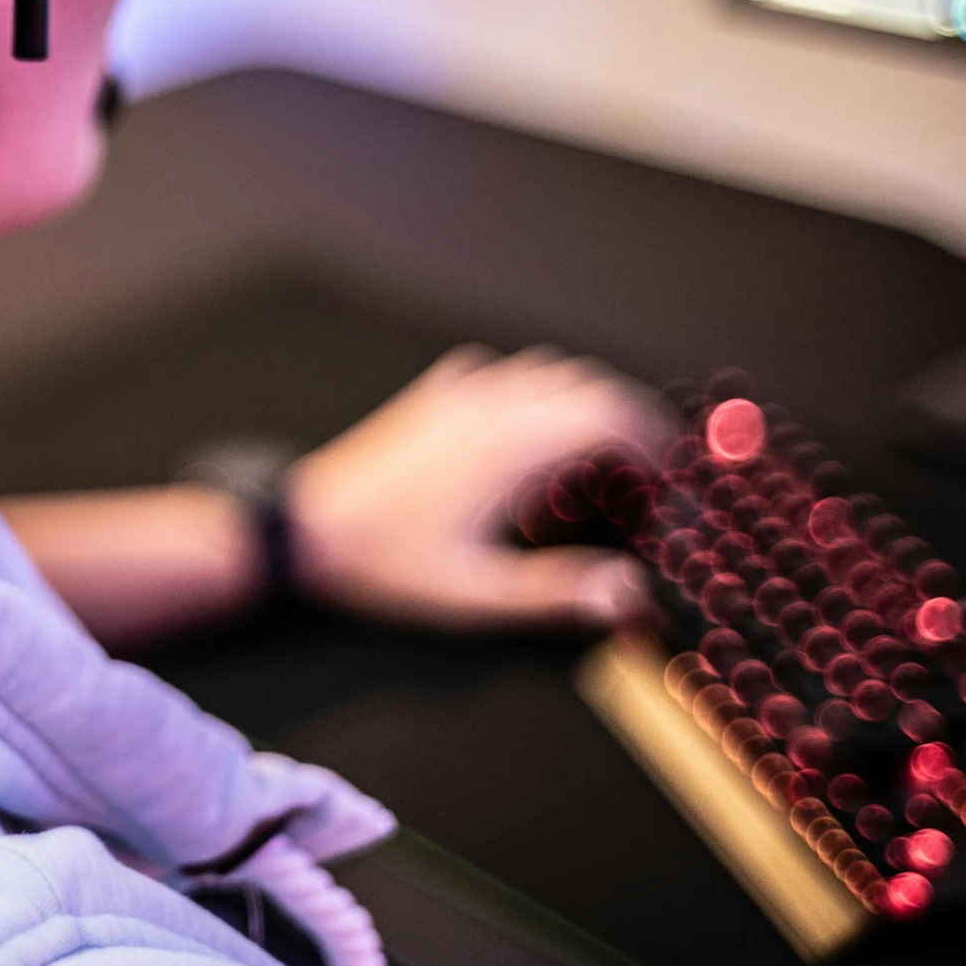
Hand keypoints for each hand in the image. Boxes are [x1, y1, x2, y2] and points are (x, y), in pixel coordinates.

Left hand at [285, 346, 669, 630]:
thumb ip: (555, 592)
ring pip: (546, 371)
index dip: (648, 443)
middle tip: (644, 472)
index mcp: (508, 446)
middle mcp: (489, 404)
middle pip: (586, 384)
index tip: (661, 483)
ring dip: (584, 403)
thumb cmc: (385, 563)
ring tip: (598, 457)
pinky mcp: (433, 396)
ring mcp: (458, 393)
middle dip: (628, 420)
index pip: (607, 414)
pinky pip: (502, 373)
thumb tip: (627, 594)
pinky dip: (534, 393)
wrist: (304, 530)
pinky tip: (531, 436)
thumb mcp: (474, 594)